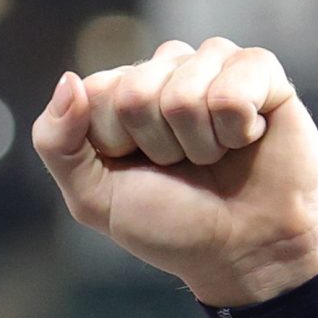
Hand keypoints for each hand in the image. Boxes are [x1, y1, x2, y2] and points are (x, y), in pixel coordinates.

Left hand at [32, 38, 317, 307]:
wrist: (242, 252)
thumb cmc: (170, 225)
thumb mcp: (93, 198)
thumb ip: (57, 143)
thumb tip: (69, 80)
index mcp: (119, 94)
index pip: (97, 91)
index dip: (115, 142)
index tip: (139, 168)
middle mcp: (165, 70)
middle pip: (137, 90)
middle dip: (158, 145)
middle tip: (182, 167)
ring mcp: (213, 65)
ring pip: (185, 90)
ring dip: (199, 143)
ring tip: (214, 158)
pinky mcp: (260, 71)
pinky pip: (233, 87)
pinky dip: (237, 130)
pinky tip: (246, 140)